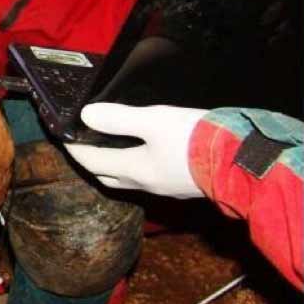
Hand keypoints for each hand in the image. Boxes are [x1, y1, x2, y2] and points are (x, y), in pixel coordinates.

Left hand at [64, 103, 207, 197]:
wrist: (239, 162)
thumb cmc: (195, 140)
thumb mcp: (155, 121)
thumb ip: (119, 118)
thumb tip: (87, 116)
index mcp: (135, 170)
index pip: (92, 161)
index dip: (75, 148)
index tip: (65, 137)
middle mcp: (146, 184)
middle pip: (108, 176)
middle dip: (92, 162)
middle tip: (84, 144)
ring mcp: (165, 188)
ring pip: (129, 180)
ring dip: (115, 166)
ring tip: (111, 147)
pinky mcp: (182, 185)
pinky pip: (149, 178)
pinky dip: (138, 166)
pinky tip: (146, 153)